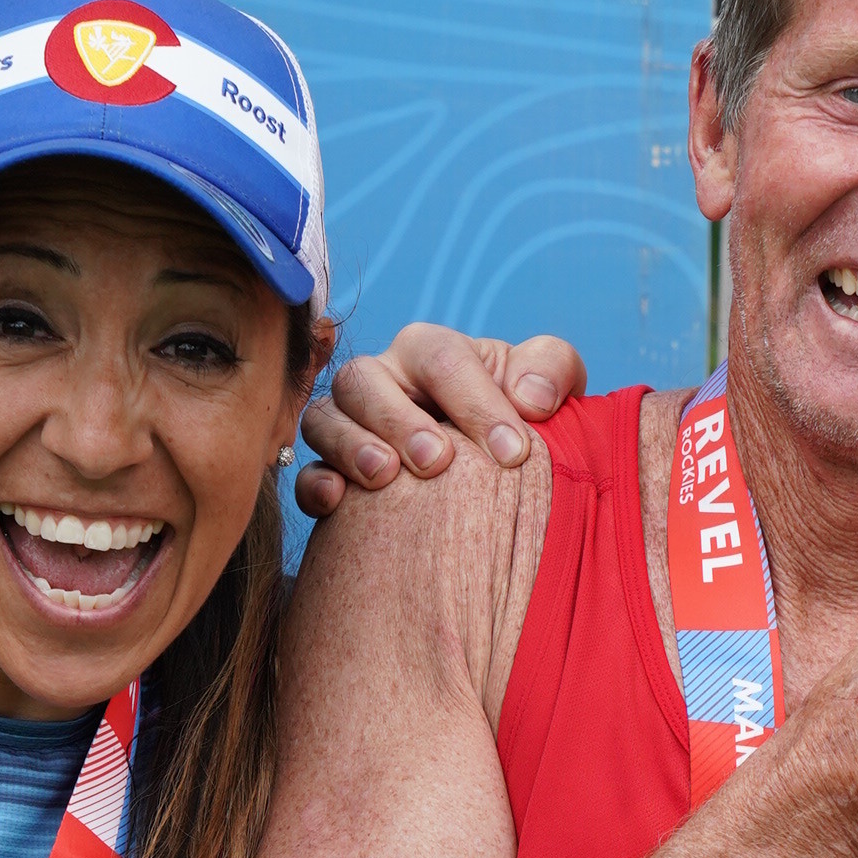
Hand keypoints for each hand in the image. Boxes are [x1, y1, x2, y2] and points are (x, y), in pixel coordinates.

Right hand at [294, 327, 587, 515]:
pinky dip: (315, 484)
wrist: (494, 476)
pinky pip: (305, 471)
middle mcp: (383, 381)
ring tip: (388, 478)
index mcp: (432, 354)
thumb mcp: (548, 388)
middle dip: (399, 419)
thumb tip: (532, 396)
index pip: (441, 359)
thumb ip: (552, 369)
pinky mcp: (333, 471)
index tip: (513, 455)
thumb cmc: (520, 423)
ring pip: (325, 418)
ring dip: (351, 446)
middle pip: (364, 378)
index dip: (475, 402)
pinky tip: (338, 503)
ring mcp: (351, 425)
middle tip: (439, 462)